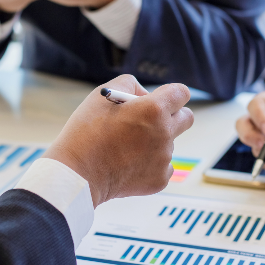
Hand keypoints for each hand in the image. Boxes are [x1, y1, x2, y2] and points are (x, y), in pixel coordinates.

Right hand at [45, 75, 193, 207]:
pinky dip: (149, 164)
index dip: (171, 94)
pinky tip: (127, 164)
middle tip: (151, 120)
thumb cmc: (86, 132)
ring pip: (169, 144)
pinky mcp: (159, 180)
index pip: (182, 93)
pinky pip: (162, 166)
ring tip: (124, 147)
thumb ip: (130, 85)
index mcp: (154, 110)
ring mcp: (164, 159)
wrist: (77, 174)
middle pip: (187, 118)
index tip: (161, 99)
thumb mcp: (102, 94)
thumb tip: (145, 95)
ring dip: (154, 142)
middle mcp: (165, 134)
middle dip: (173, 115)